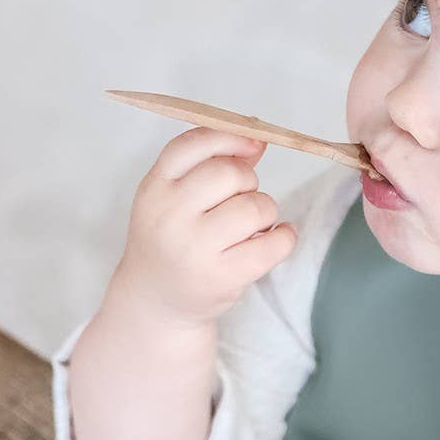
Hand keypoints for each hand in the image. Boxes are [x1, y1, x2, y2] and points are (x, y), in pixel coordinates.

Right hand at [114, 127, 296, 327]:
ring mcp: (195, 249)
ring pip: (256, 206)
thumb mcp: (173, 198)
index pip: (194, 145)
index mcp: (154, 188)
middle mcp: (169, 216)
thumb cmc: (173, 241)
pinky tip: (276, 238)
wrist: (157, 301)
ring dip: (265, 212)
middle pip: (231, 173)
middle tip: (242, 200)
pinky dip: (285, 237)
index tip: (253, 145)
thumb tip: (257, 139)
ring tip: (252, 227)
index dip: (230, 138)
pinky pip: (273, 244)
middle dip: (249, 182)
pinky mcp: (222, 277)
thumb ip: (209, 165)